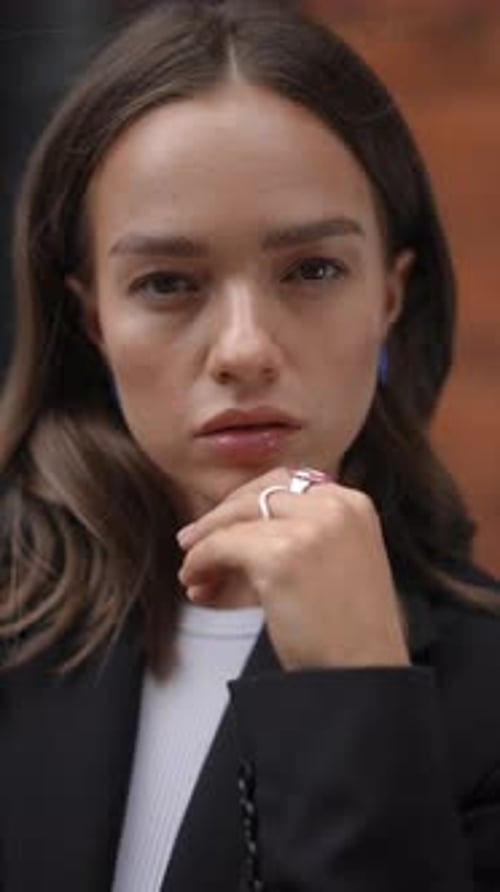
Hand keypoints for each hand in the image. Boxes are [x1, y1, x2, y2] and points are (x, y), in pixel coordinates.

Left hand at [177, 468, 408, 670]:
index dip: (246, 502)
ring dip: (205, 545)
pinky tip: (196, 582)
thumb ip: (296, 536)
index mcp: (352, 504)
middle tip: (191, 540)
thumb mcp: (334, 564)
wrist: (366, 675)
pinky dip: (201, 562)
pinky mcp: (281, 556)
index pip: (285, 483)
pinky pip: (222, 547)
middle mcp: (334, 506)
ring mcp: (309, 528)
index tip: (224, 522)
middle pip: (257, 494)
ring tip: (192, 572)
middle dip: (221, 518)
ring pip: (236, 521)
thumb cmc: (350, 632)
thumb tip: (234, 532)